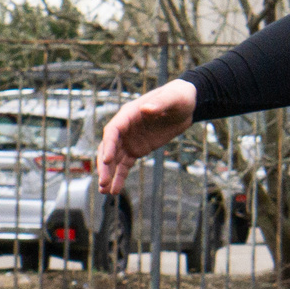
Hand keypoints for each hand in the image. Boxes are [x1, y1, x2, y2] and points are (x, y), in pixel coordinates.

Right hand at [98, 79, 198, 193]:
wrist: (186, 105)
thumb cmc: (179, 97)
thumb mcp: (173, 99)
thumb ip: (160, 103)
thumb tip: (146, 108)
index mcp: (129, 114)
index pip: (113, 131)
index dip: (108, 145)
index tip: (107, 160)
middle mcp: (125, 128)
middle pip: (108, 148)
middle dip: (105, 165)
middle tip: (103, 182)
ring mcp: (129, 140)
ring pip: (114, 159)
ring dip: (109, 174)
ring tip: (104, 191)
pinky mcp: (137, 150)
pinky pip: (125, 165)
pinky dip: (120, 177)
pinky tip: (115, 190)